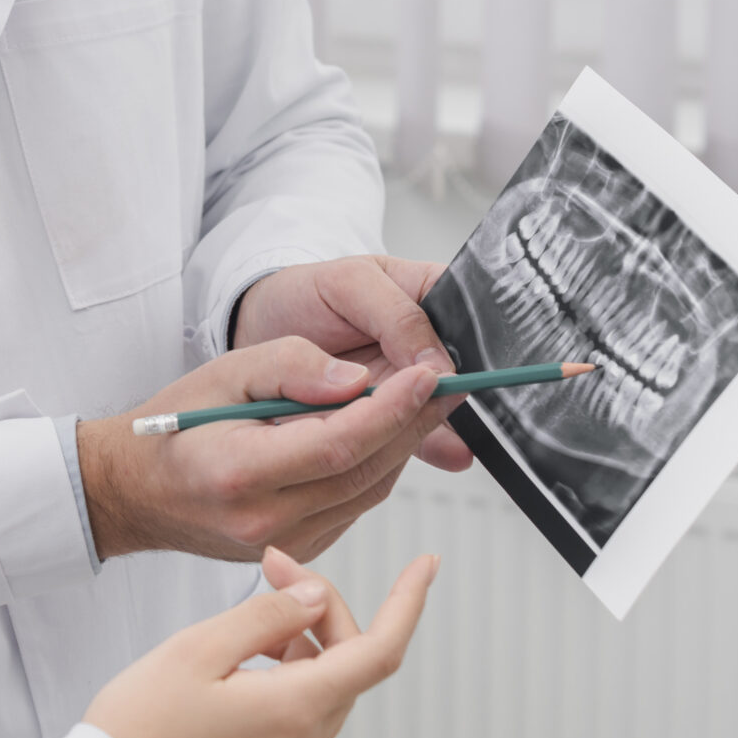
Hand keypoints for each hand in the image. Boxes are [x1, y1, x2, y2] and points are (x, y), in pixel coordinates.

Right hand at [78, 338, 458, 562]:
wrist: (135, 491)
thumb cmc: (170, 430)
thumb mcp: (221, 374)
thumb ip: (289, 367)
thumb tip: (357, 378)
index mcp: (243, 475)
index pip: (339, 443)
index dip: (392, 409)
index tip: (427, 374)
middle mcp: (268, 520)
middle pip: (365, 470)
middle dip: (413, 421)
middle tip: (445, 379)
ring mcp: (285, 543)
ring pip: (369, 490)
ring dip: (402, 444)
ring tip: (423, 399)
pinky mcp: (300, 548)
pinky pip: (356, 505)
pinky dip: (376, 466)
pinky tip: (383, 433)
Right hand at [83, 547, 437, 737]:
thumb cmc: (139, 729)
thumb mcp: (198, 649)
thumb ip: (267, 616)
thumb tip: (315, 597)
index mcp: (295, 710)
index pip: (379, 651)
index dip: (407, 602)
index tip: (423, 566)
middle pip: (345, 664)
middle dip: (321, 610)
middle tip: (273, 570)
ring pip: (320, 690)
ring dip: (298, 647)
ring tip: (242, 626)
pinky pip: (296, 721)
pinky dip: (282, 683)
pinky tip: (236, 670)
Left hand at [231, 257, 474, 472]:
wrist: (261, 330)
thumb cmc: (304, 295)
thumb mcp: (348, 284)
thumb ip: (397, 317)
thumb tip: (439, 365)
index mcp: (432, 295)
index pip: (476, 320)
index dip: (476, 347)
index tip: (455, 370)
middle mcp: (428, 343)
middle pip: (467, 372)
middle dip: (460, 391)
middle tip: (446, 403)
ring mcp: (409, 383)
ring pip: (445, 410)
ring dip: (443, 423)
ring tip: (439, 432)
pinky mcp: (389, 418)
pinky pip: (419, 438)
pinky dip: (426, 448)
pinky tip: (439, 453)